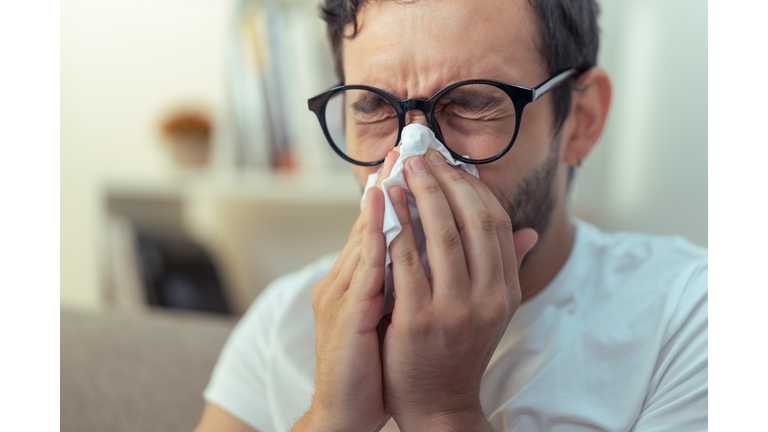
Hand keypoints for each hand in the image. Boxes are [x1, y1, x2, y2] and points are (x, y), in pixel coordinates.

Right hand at [292, 153, 399, 431]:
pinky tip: (384, 208)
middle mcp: (345, 281)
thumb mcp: (390, 315)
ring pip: (364, 236)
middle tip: (407, 149)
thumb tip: (426, 251)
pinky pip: (363, 267)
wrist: (345, 410)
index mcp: (357, 281)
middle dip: (390, 184)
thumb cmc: (373, 363)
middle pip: (369, 223)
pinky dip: (372, 232)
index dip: (396, 196)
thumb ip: (404, 280)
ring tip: (396, 164)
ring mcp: (342, 295)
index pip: (378, 228)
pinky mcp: (345, 314)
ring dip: (380, 197)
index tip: (415, 164)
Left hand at [381, 149, 537, 431]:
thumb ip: (503, 268)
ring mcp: (454, 309)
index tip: (449, 165)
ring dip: (418, 196)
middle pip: (470, 220)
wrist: (437, 404)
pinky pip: (406, 261)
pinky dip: (394, 228)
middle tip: (421, 157)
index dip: (472, 188)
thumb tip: (528, 232)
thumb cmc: (458, 350)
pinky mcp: (419, 320)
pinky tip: (383, 207)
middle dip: (444, 181)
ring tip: (401, 172)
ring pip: (439, 235)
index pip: (496, 223)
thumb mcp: (491, 311)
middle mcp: (487, 298)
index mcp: (505, 291)